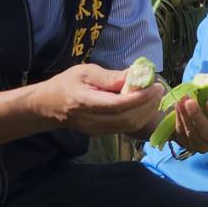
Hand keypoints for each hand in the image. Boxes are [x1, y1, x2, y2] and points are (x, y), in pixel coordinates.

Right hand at [33, 64, 162, 135]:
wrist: (48, 106)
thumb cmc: (66, 84)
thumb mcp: (85, 72)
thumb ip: (109, 76)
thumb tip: (134, 75)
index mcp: (86, 102)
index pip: (119, 105)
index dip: (141, 97)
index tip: (155, 85)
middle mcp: (92, 120)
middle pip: (128, 118)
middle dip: (149, 105)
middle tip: (159, 89)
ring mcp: (97, 130)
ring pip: (129, 126)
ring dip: (147, 112)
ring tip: (155, 96)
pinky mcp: (102, 134)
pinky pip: (125, 129)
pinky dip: (140, 117)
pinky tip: (145, 105)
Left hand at [165, 91, 207, 154]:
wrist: (200, 125)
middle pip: (207, 132)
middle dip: (197, 116)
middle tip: (190, 102)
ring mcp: (202, 146)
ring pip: (192, 134)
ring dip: (184, 116)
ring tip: (180, 101)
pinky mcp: (187, 146)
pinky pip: (181, 134)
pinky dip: (178, 120)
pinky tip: (176, 107)